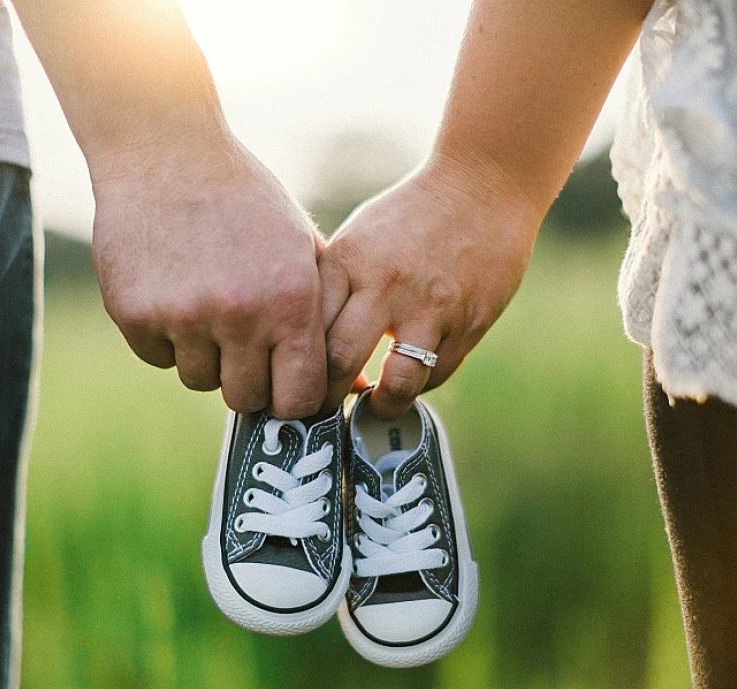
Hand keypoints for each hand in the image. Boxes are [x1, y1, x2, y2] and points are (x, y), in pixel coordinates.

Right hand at [90, 135, 326, 417]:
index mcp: (291, 302)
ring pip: (199, 380)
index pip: (299, 399)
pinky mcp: (135, 314)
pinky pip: (158, 358)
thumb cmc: (248, 203)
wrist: (167, 152)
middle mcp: (240, 315)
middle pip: (245, 399)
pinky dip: (167, 338)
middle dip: (248, 380)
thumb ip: (324, 317)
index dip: (292, 400)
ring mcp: (183, 317)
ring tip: (207, 305)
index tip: (283, 387)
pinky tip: (173, 293)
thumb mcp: (302, 249)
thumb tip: (351, 385)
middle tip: (243, 345)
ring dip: (206, 356)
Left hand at [319, 154, 540, 418]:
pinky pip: (435, 374)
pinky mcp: (468, 323)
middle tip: (325, 409)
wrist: (484, 187)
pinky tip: (409, 377)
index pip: (306, 330)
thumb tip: (307, 346)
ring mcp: (430, 307)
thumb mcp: (359, 238)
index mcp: (348, 261)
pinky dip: (418, 385)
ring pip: (396, 383)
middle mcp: (385, 285)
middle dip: (326, 399)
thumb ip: (335, 287)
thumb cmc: (410, 216)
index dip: (295, 367)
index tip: (296, 383)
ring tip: (374, 405)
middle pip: (339, 363)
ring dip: (380, 406)